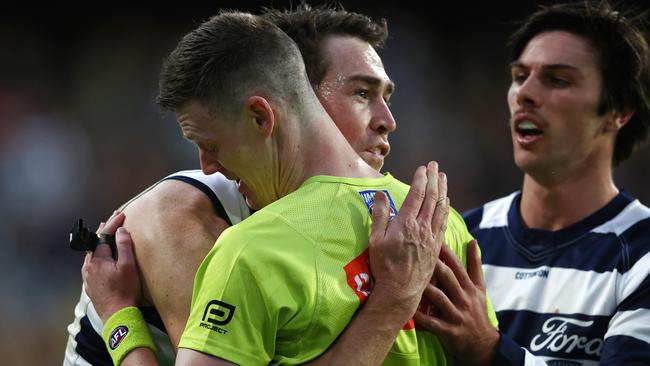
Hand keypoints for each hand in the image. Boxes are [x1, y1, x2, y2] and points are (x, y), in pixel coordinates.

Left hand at [82, 212, 141, 322]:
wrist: (116, 315)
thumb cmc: (125, 290)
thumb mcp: (128, 266)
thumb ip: (124, 246)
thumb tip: (120, 231)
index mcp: (98, 259)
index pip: (104, 235)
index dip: (113, 224)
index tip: (122, 215)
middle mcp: (89, 266)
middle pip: (95, 243)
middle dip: (104, 230)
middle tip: (113, 220)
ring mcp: (87, 277)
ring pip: (92, 254)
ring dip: (99, 243)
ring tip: (105, 235)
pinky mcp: (90, 285)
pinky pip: (92, 264)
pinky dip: (97, 255)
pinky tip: (101, 257)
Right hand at [369, 161, 448, 314]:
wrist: (400, 291)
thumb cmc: (384, 266)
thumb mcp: (375, 240)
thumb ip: (380, 215)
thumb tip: (381, 194)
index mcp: (406, 223)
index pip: (416, 195)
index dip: (420, 179)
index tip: (422, 167)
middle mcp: (422, 227)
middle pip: (431, 197)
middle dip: (433, 179)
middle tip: (435, 165)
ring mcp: (432, 236)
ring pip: (440, 207)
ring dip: (442, 190)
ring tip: (443, 177)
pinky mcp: (436, 246)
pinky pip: (444, 222)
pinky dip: (446, 208)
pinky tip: (447, 201)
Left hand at [414, 240, 498, 365]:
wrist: (483, 344)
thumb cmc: (477, 311)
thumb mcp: (481, 287)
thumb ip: (475, 264)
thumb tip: (472, 241)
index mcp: (469, 287)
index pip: (457, 266)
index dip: (446, 252)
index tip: (435, 238)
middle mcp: (463, 298)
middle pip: (448, 278)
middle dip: (435, 264)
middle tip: (419, 251)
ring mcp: (456, 314)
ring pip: (439, 298)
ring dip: (426, 288)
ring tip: (410, 278)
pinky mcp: (449, 330)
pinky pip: (432, 323)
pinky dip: (420, 317)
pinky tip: (409, 310)